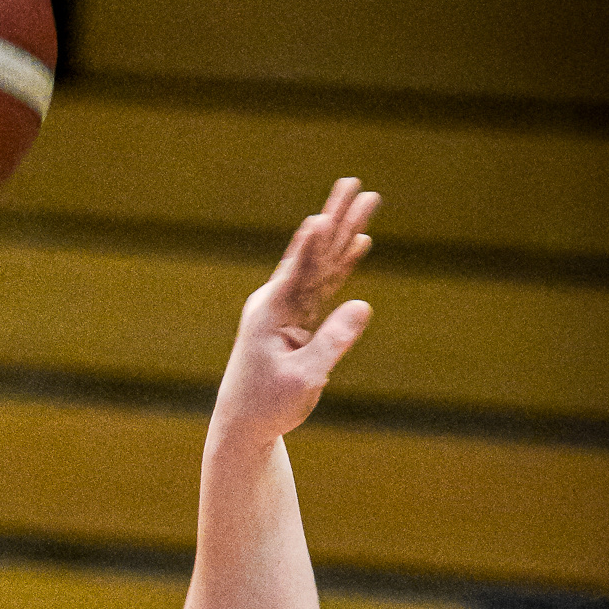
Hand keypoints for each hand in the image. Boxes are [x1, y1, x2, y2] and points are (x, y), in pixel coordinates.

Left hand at [217, 178, 378, 436]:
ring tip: (365, 202)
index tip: (326, 214)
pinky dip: (342, 264)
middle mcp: (277, 301)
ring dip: (345, 232)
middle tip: (357, 184)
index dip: (314, 241)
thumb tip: (363, 305)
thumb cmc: (267, 405)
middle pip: (315, 253)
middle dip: (338, 218)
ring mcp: (287, 308)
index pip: (299, 268)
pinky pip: (325, 284)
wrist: (243, 424)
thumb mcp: (304, 378)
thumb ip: (332, 342)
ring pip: (323, 263)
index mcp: (271, 312)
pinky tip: (359, 243)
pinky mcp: (297, 319)